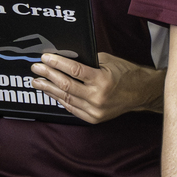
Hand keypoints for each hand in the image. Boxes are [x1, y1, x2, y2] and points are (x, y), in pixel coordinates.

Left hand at [30, 51, 163, 123]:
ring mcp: (95, 110)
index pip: (74, 70)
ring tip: (37, 82)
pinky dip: (60, 100)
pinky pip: (72, 108)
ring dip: (49, 89)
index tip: (45, 57)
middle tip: (36, 68)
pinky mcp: (94, 118)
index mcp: (102, 80)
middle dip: (48, 75)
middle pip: (66, 85)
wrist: (141, 93)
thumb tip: (64, 58)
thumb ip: (87, 61)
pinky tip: (51, 93)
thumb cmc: (125, 73)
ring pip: (66, 98)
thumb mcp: (107, 61)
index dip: (57, 63)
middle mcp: (98, 97)